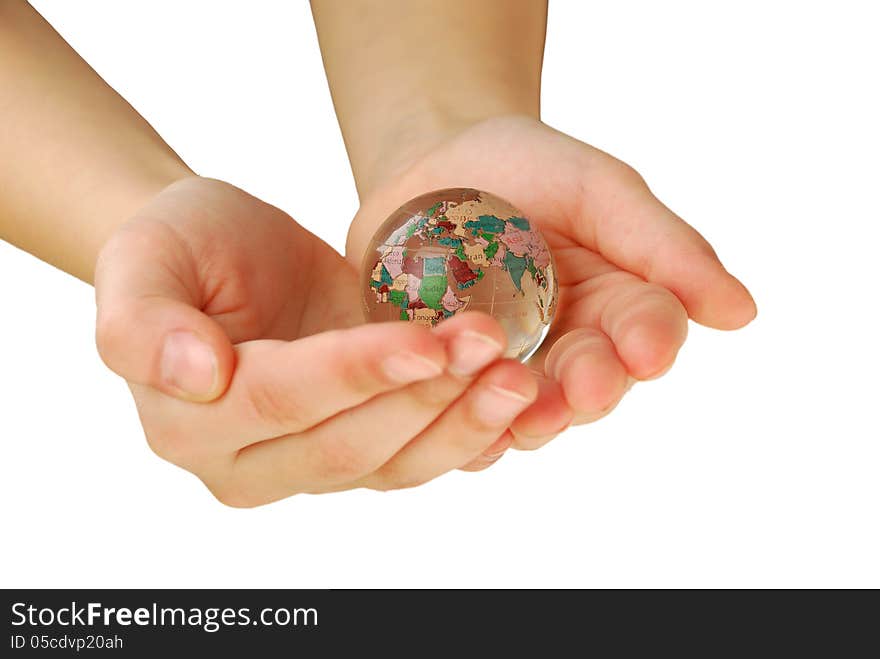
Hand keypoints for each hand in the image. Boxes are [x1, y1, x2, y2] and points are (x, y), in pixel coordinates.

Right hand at [94, 177, 536, 505]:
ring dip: (459, 424)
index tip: (427, 341)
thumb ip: (141, 321)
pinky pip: (416, 458)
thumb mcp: (143, 257)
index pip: (283, 401)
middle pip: (348, 444)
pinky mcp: (358, 449)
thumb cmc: (184, 245)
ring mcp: (308, 465)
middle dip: (425, 397)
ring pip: (392, 464)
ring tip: (517, 376)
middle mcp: (248, 463)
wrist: (226, 253)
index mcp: (190, 423)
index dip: (356, 374)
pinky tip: (510, 402)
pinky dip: (466, 435)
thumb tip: (196, 375)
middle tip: (491, 344)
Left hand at [349, 115, 756, 447]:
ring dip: (529, 414)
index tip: (648, 351)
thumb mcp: (598, 190)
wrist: (431, 162)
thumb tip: (743, 312)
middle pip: (591, 383)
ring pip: (528, 410)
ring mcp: (510, 366)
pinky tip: (454, 415)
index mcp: (617, 302)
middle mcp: (571, 345)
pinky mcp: (451, 378)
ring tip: (525, 411)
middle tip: (588, 391)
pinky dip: (460, 416)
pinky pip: (459, 411)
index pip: (648, 330)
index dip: (650, 342)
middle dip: (592, 388)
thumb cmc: (524, 168)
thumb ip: (663, 246)